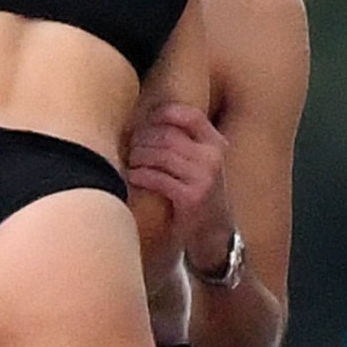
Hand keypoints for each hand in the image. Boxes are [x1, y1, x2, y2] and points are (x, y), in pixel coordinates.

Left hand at [127, 102, 233, 270]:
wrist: (214, 232)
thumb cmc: (198, 191)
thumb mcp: (200, 162)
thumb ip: (183, 141)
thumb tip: (142, 120)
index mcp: (216, 143)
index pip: (190, 116)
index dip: (163, 114)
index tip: (146, 120)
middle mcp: (213, 157)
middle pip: (167, 135)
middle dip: (143, 139)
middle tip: (130, 146)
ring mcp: (204, 178)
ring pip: (160, 155)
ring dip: (138, 156)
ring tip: (130, 161)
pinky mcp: (192, 198)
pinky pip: (158, 178)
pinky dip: (140, 175)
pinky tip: (133, 177)